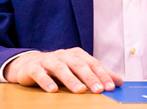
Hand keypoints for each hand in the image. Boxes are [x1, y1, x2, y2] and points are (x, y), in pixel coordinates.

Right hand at [3, 47, 122, 93]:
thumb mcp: (78, 70)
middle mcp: (64, 55)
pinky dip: (46, 81)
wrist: (28, 64)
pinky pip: (40, 73)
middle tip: (99, 90)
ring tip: (79, 90)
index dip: (102, 75)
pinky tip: (53, 90)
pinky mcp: (33, 68)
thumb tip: (118, 82)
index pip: (93, 63)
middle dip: (90, 77)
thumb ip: (97, 75)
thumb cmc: (57, 68)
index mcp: (76, 55)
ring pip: (61, 68)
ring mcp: (48, 60)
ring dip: (71, 80)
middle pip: (79, 65)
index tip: (111, 87)